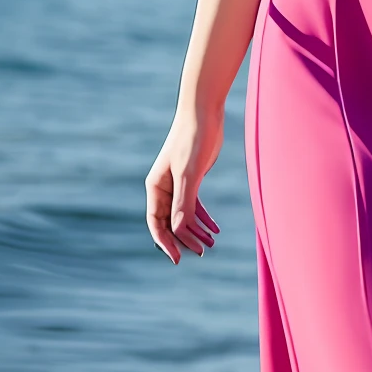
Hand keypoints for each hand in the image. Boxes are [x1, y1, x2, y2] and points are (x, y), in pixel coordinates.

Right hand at [145, 107, 223, 264]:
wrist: (203, 113)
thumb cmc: (193, 139)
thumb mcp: (190, 174)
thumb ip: (184, 202)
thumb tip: (178, 230)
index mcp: (156, 187)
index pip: (156, 222)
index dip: (165, 242)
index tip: (178, 259)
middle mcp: (164, 187)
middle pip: (170, 222)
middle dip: (184, 239)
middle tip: (201, 252)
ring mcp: (178, 183)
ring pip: (184, 215)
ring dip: (196, 231)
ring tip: (211, 244)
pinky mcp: (192, 178)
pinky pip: (194, 205)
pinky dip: (204, 218)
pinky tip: (215, 229)